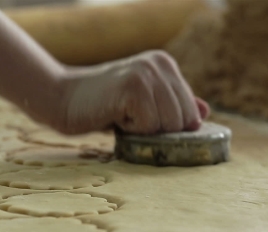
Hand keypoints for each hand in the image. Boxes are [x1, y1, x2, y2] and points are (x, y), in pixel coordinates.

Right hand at [53, 50, 209, 134]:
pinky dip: (131, 131)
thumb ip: (172, 105)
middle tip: (130, 118)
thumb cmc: (103, 105)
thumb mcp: (144, 103)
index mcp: (165, 64)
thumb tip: (204, 113)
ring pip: (168, 125)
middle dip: (157, 130)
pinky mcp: (133, 87)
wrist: (63, 100)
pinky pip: (150, 126)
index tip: (143, 120)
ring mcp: (146, 73)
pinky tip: (115, 116)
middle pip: (183, 120)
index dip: (169, 127)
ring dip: (144, 131)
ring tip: (122, 115)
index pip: (191, 111)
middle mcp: (159, 63)